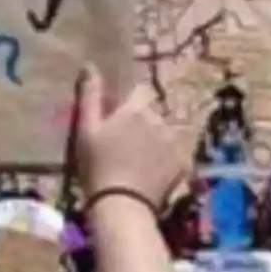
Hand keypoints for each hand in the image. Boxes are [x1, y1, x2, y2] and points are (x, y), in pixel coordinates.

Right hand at [75, 65, 186, 207]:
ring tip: (140, 161)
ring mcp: (175, 142)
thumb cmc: (97, 165)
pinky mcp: (184, 162)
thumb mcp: (86, 129)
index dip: (130, 103)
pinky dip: (166, 159)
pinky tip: (152, 172)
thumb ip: (90, 96)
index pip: (140, 91)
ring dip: (156, 139)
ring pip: (165, 132)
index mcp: (136, 108)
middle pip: (153, 112)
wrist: (121, 205)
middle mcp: (160, 119)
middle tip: (126, 145)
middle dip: (143, 122)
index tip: (119, 119)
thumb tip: (90, 66)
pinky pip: (175, 153)